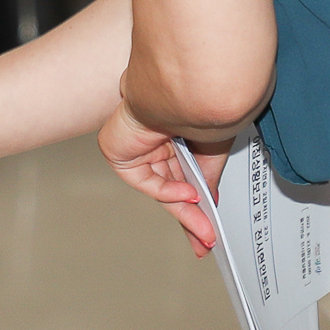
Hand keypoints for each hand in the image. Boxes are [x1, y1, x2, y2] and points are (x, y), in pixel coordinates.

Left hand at [96, 102, 223, 257]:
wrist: (182, 89)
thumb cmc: (198, 104)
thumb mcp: (211, 150)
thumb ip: (207, 179)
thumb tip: (208, 204)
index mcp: (175, 134)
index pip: (182, 174)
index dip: (196, 203)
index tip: (207, 229)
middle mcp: (155, 139)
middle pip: (171, 187)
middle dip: (191, 216)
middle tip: (205, 239)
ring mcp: (137, 146)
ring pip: (160, 188)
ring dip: (185, 211)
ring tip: (204, 230)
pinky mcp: (118, 151)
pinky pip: (145, 180)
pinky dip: (168, 191)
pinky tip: (188, 195)